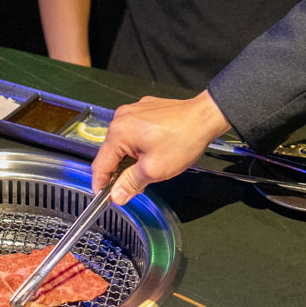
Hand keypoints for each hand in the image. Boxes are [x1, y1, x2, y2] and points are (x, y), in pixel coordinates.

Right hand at [91, 90, 230, 204]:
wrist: (205, 117)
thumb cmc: (183, 140)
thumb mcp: (154, 170)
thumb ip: (130, 184)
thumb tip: (116, 196)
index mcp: (119, 132)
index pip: (100, 164)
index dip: (100, 184)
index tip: (103, 197)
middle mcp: (122, 117)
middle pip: (112, 153)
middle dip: (120, 172)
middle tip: (131, 188)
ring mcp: (134, 111)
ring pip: (124, 142)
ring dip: (131, 159)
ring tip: (148, 170)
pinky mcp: (146, 109)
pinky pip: (135, 131)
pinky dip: (140, 145)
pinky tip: (154, 152)